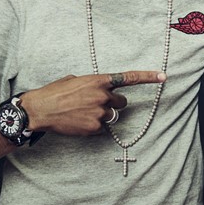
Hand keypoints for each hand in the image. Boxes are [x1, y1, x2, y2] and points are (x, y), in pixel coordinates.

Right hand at [20, 71, 165, 134]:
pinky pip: (101, 128)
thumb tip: (101, 89)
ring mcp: (100, 113)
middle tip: (94, 104)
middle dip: (112, 103)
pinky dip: (92, 126)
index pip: (129, 78)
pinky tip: (78, 122)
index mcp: (99, 80)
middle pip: (121, 102)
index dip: (148, 77)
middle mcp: (103, 96)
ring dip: (102, 115)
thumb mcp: (75, 80)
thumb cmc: (55, 92)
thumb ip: (93, 83)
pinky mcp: (95, 127)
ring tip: (82, 113)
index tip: (164, 76)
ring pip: (111, 116)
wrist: (39, 110)